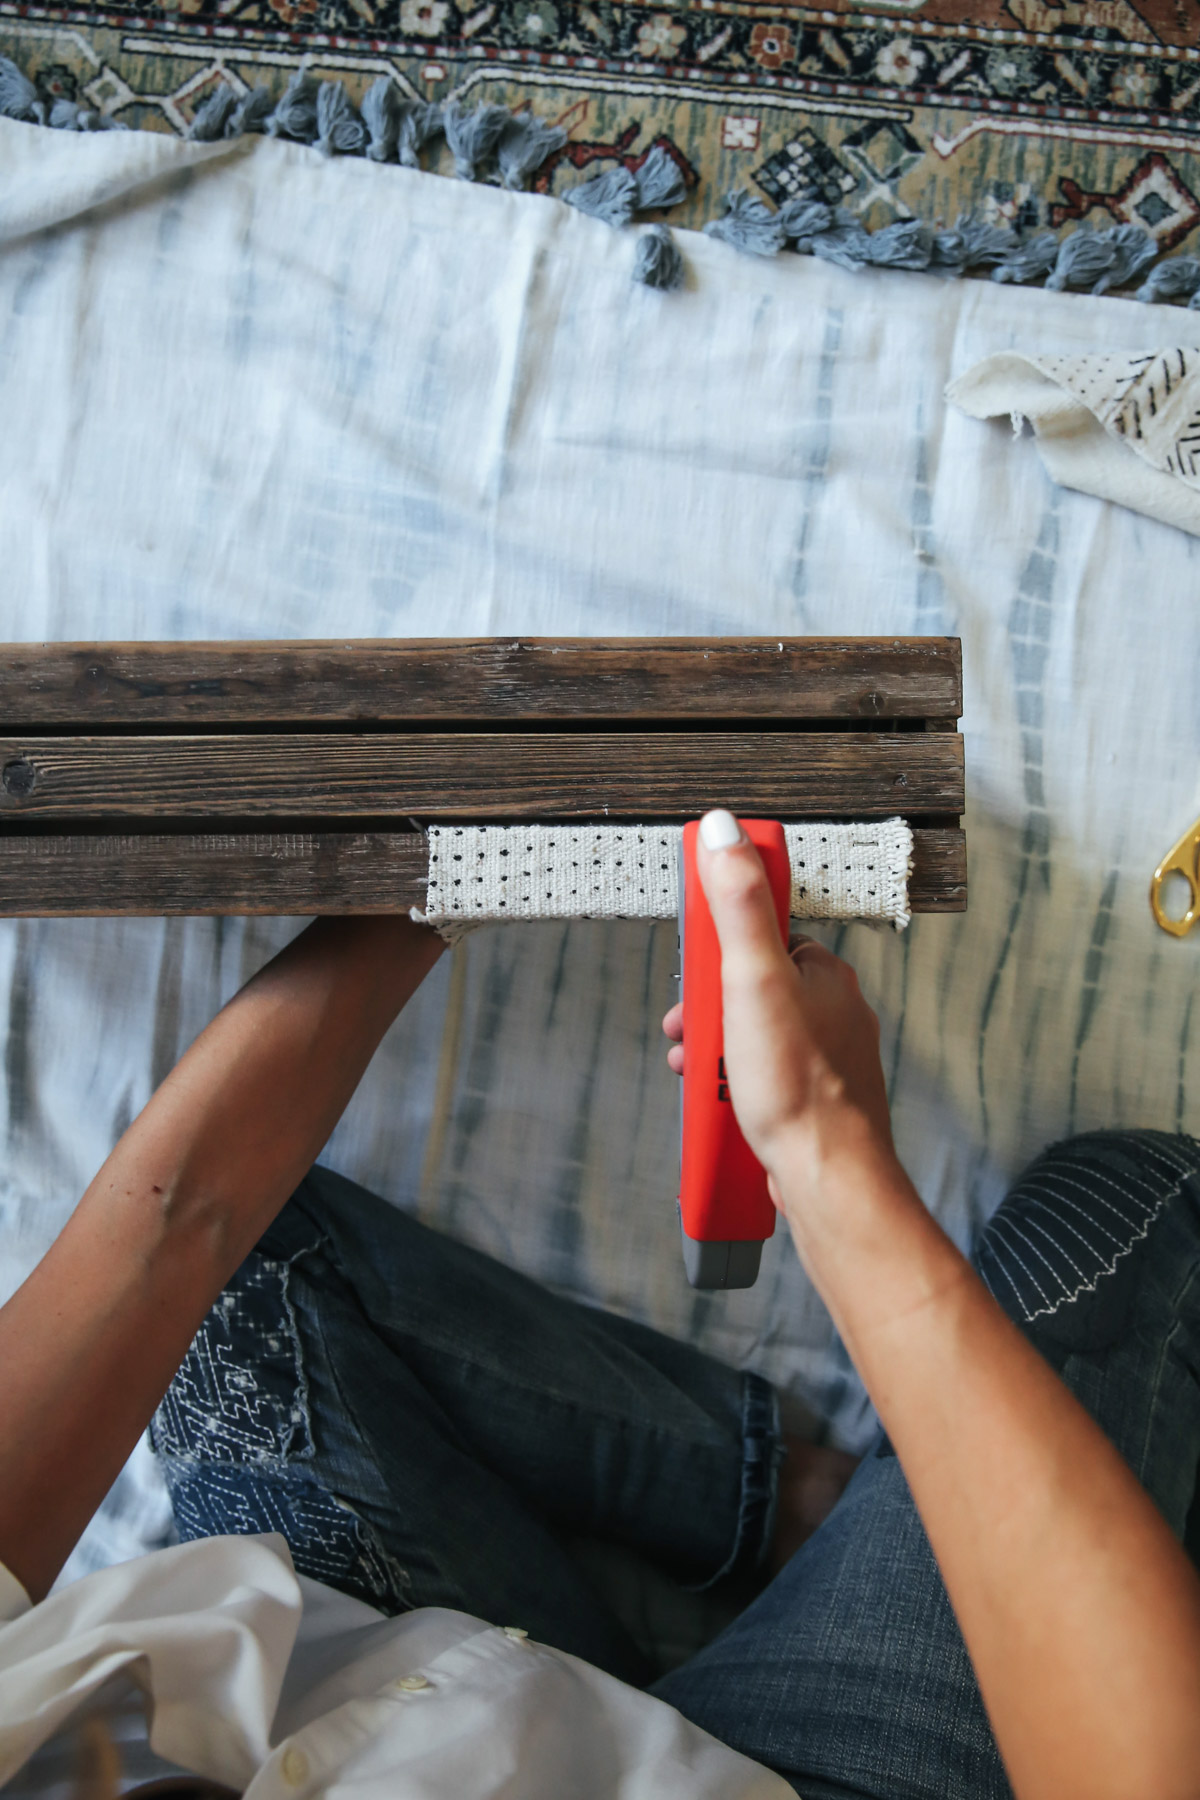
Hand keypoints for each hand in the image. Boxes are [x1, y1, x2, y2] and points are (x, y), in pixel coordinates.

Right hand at [662, 810, 895, 1211]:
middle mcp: (832, 1010)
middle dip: (708, 1010)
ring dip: (715, 1051)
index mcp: (822, 973)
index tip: (695, 970)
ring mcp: (826, 1058)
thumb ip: (738, 905)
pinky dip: (734, 1085)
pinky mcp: (814, 1100)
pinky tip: (721, 1102)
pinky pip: (763, 1076)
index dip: (717, 950)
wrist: (827, 1177)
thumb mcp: (752, 979)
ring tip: (698, 1072)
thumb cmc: (797, 1087)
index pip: (761, 933)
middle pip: (750, 988)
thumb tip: (726, 832)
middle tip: (689, 1031)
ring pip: (753, 1035)